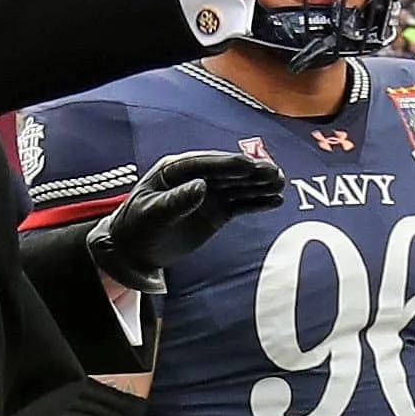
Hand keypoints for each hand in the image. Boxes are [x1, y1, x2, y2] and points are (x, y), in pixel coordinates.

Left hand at [86, 149, 286, 288]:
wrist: (133, 251)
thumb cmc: (136, 228)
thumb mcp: (151, 214)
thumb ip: (176, 201)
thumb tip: (201, 187)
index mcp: (175, 170)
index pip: (206, 164)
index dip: (228, 165)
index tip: (249, 166)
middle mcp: (195, 178)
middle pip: (227, 173)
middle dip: (251, 172)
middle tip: (274, 172)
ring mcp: (208, 194)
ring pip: (238, 187)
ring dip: (259, 185)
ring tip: (281, 183)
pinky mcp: (216, 212)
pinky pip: (240, 205)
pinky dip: (257, 203)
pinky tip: (275, 201)